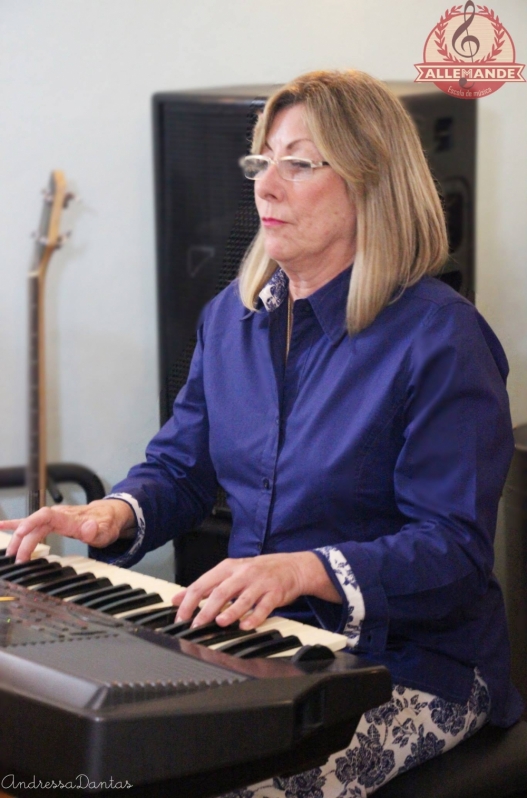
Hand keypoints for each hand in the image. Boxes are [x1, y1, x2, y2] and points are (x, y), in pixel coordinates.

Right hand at [0, 500, 135, 561]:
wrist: (109, 515)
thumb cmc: (106, 523)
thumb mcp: (106, 530)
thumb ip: (96, 530)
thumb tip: (89, 528)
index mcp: (69, 518)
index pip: (47, 516)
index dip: (32, 522)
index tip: (21, 533)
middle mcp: (59, 515)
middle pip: (35, 525)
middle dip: (23, 541)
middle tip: (18, 560)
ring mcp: (54, 518)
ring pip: (30, 525)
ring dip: (18, 538)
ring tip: (9, 554)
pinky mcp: (51, 522)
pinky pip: (31, 522)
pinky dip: (16, 524)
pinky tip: (2, 526)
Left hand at [172, 551, 340, 630]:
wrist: (291, 567)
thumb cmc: (256, 572)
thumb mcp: (228, 573)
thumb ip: (204, 586)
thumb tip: (177, 599)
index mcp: (228, 568)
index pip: (203, 584)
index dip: (189, 601)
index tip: (180, 617)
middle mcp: (242, 573)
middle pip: (221, 591)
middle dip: (206, 609)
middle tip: (196, 625)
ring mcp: (259, 583)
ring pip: (242, 598)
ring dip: (230, 611)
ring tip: (220, 622)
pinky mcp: (274, 593)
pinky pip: (264, 606)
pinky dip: (254, 617)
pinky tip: (246, 626)